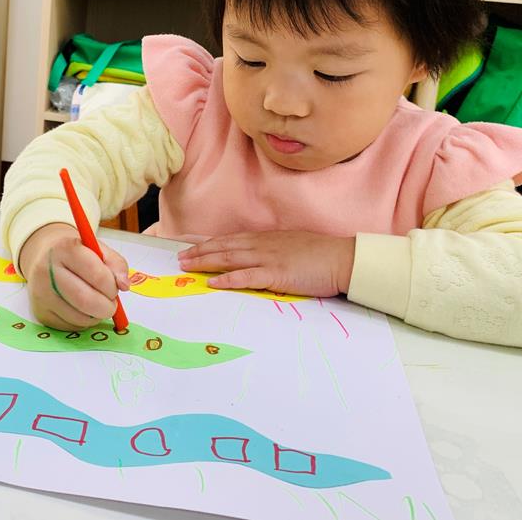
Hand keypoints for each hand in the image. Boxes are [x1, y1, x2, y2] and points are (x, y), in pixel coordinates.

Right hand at [18, 223, 129, 330]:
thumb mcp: (97, 249)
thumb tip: (124, 286)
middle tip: (111, 304)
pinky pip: (70, 326)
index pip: (95, 273)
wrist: (43, 257)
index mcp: (65, 249)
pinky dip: (84, 322)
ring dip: (96, 316)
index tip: (115, 287)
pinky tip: (82, 310)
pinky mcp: (40, 312)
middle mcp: (47, 270)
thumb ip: (116, 264)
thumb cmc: (76, 254)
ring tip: (97, 305)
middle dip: (106, 307)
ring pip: (78, 317)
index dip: (111, 285)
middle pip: (85, 299)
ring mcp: (41, 293)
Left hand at [177, 231, 354, 296]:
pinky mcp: (276, 274)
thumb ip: (271, 251)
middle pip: (224, 247)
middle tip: (180, 258)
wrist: (342, 258)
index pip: (230, 240)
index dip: (207, 243)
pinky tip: (213, 282)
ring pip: (230, 258)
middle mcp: (262, 245)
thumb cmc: (320, 255)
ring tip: (187, 266)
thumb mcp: (290, 247)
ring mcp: (268, 258)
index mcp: (265, 239)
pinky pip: (247, 276)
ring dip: (206, 262)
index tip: (189, 245)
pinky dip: (228, 279)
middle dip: (199, 252)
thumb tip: (256, 259)